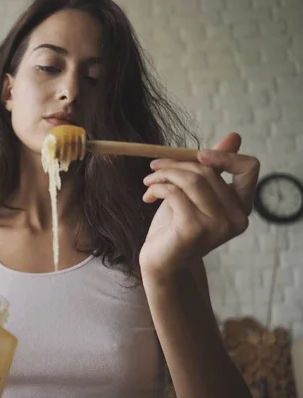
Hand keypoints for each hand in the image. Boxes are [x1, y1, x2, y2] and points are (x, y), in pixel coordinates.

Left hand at [139, 132, 259, 280]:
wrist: (161, 261)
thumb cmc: (177, 224)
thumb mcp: (194, 193)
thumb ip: (212, 168)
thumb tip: (234, 135)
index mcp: (241, 207)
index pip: (249, 168)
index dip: (224, 155)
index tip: (197, 155)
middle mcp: (236, 218)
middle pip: (209, 171)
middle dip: (176, 164)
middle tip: (155, 167)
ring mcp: (217, 226)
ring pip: (191, 180)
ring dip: (164, 174)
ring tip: (149, 181)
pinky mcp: (194, 230)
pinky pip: (175, 193)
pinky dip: (157, 188)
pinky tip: (148, 196)